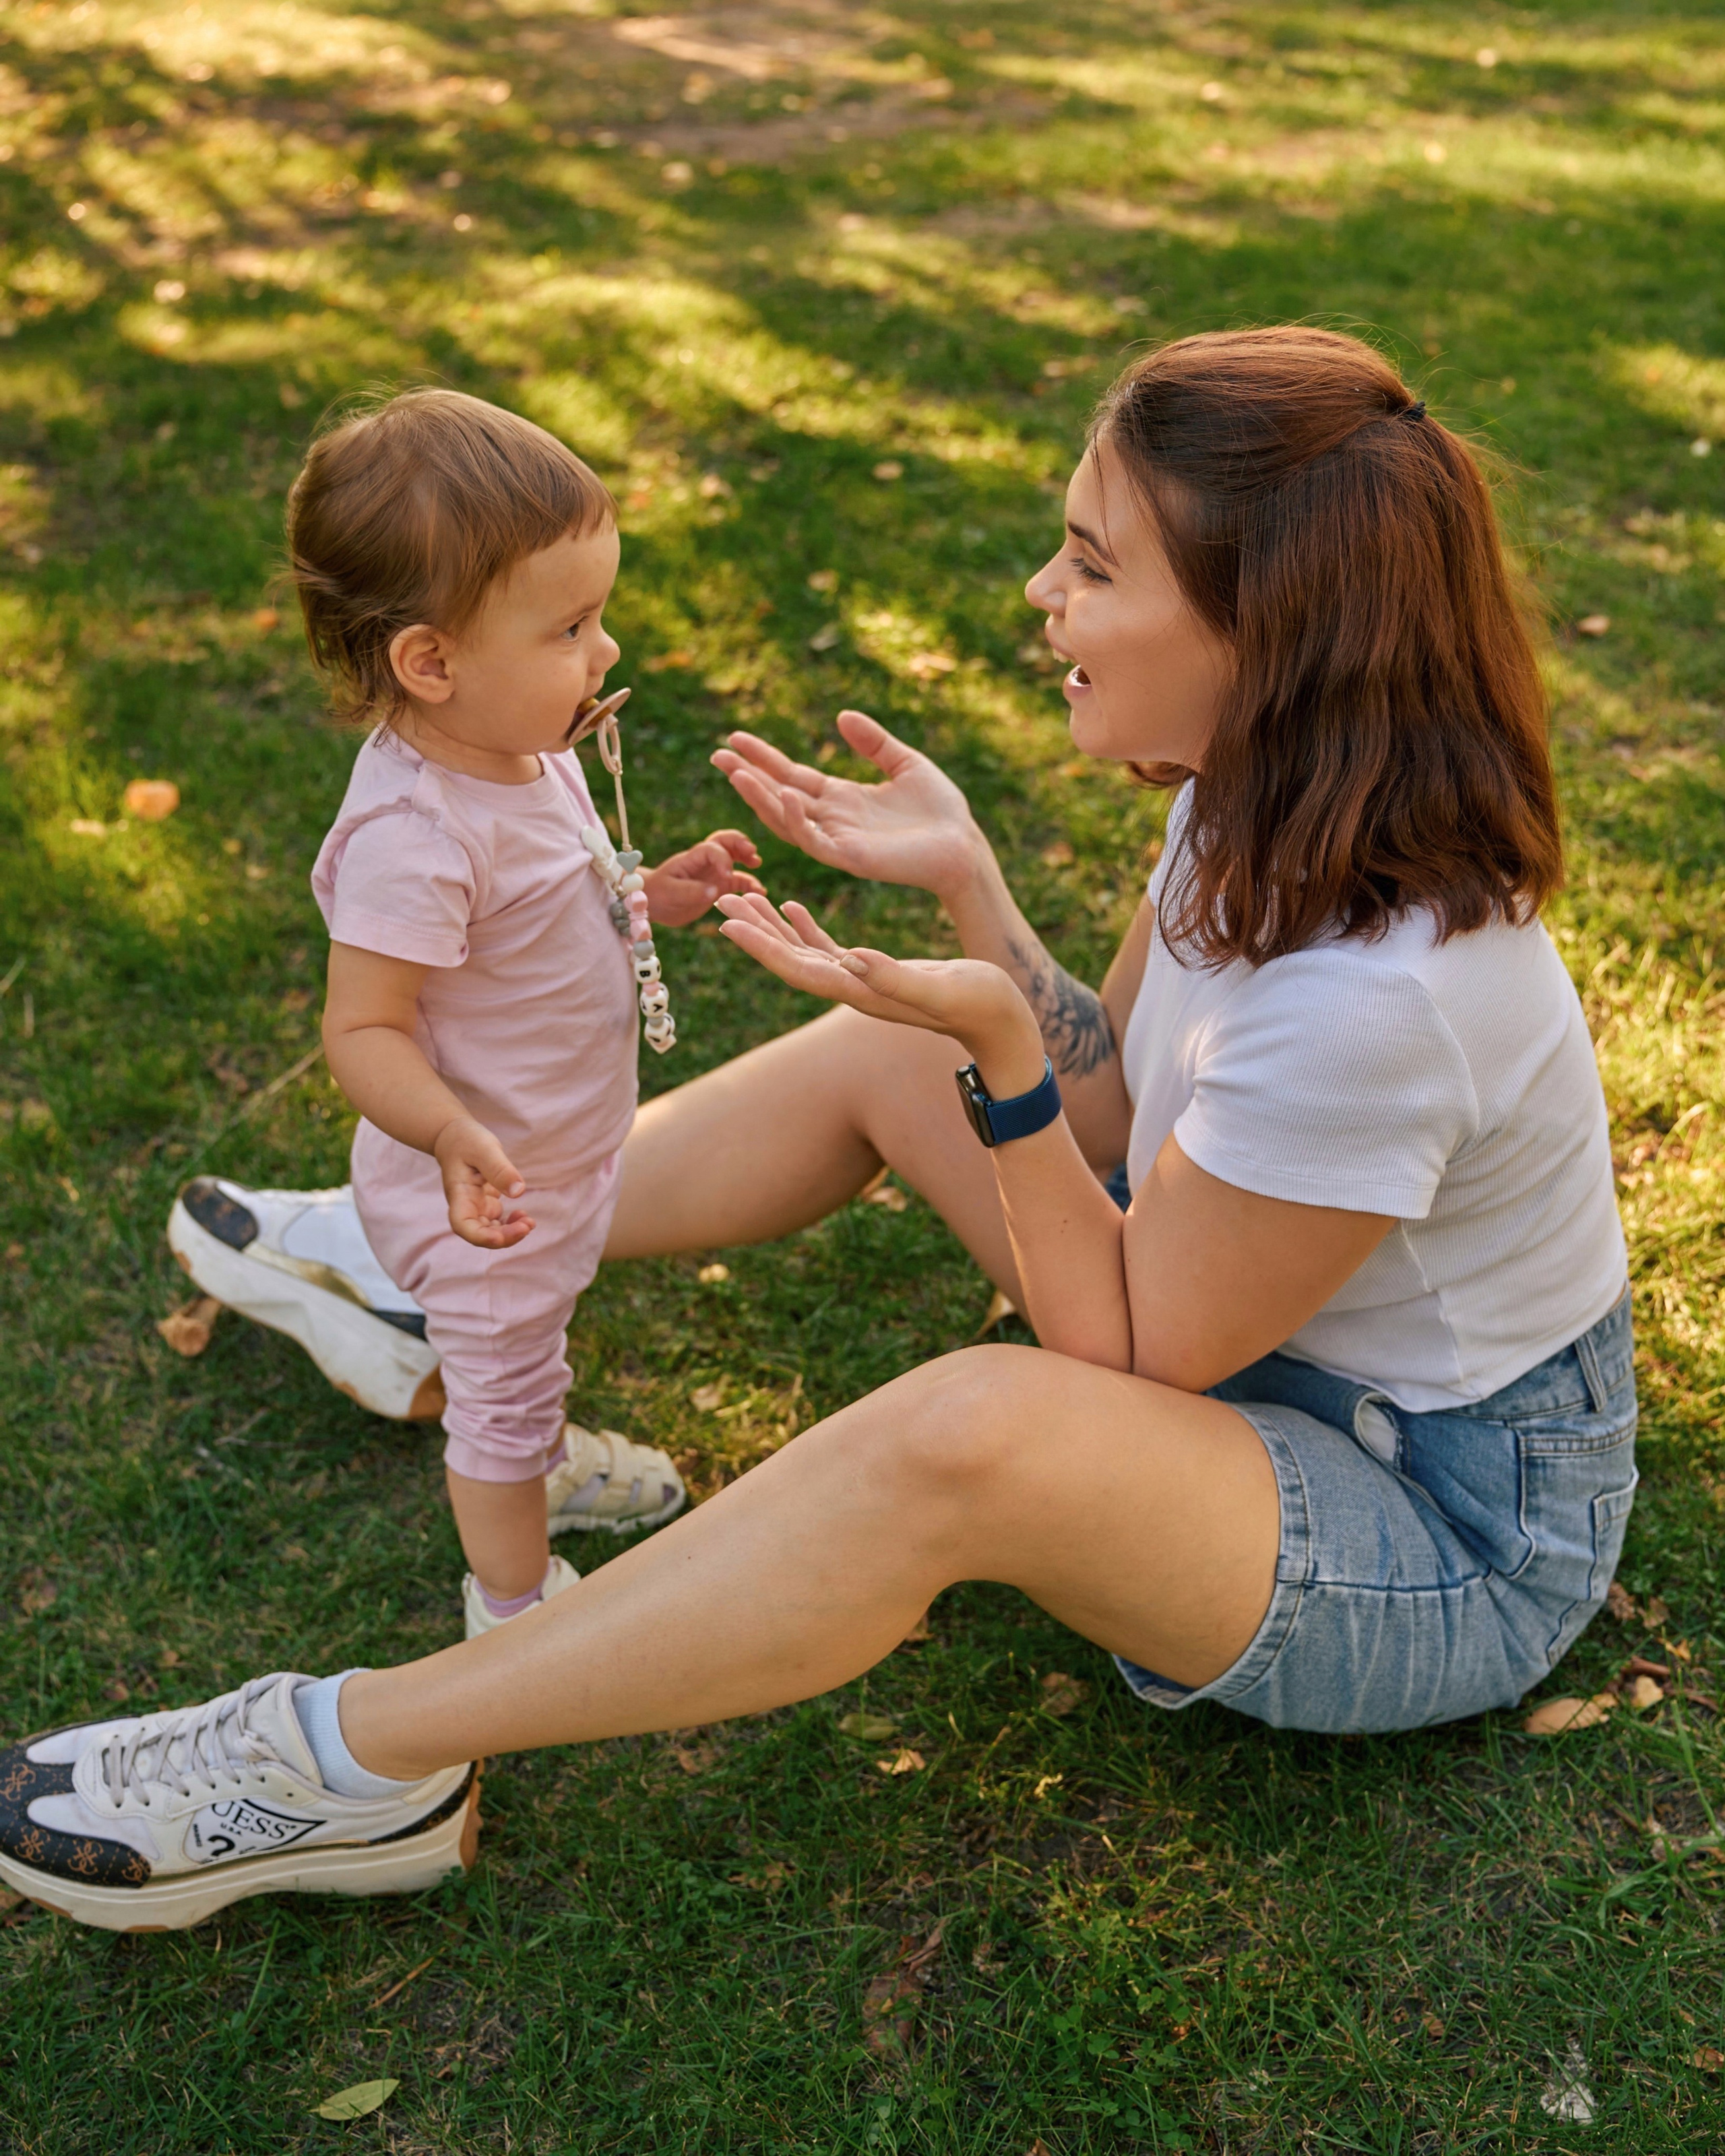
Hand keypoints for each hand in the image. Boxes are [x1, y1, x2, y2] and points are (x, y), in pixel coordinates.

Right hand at [433, 1115, 534, 1248]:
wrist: (455, 1138)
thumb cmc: (465, 1141)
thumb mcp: (484, 1148)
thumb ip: (500, 1169)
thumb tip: (518, 1192)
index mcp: (459, 1194)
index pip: (462, 1225)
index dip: (480, 1237)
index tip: (499, 1238)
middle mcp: (465, 1206)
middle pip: (480, 1234)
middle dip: (504, 1237)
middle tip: (527, 1226)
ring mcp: (475, 1207)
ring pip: (491, 1232)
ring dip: (510, 1233)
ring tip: (530, 1223)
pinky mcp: (486, 1205)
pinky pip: (498, 1224)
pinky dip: (512, 1225)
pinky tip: (524, 1217)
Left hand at [642, 831, 764, 926]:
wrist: (652, 903)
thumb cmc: (657, 894)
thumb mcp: (670, 893)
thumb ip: (691, 891)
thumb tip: (715, 891)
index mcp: (692, 857)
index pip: (713, 849)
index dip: (723, 860)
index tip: (726, 876)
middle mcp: (705, 861)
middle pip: (726, 842)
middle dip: (740, 843)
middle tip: (752, 851)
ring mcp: (713, 872)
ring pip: (735, 859)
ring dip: (747, 859)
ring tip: (757, 864)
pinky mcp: (719, 886)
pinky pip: (738, 881)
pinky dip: (749, 884)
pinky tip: (760, 892)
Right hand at [712, 711, 985, 901]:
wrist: (964, 846)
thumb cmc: (941, 811)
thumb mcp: (905, 763)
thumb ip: (873, 742)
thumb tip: (841, 717)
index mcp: (843, 799)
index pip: (793, 777)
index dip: (764, 759)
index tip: (736, 739)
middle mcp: (833, 821)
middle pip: (779, 796)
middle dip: (748, 776)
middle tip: (716, 754)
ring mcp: (838, 840)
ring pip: (787, 820)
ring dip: (761, 797)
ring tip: (736, 772)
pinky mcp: (850, 857)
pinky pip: (813, 840)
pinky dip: (795, 818)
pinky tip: (784, 793)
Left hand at [714, 893, 1045, 1093]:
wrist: (1003, 1026)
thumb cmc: (982, 1006)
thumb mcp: (941, 987)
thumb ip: (896, 976)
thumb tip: (851, 957)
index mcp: (862, 991)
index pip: (798, 969)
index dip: (761, 946)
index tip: (727, 921)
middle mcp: (853, 988)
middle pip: (789, 959)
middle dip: (753, 930)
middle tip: (720, 897)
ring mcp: (862, 981)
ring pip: (802, 951)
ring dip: (770, 926)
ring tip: (741, 897)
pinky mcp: (875, 971)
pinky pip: (828, 947)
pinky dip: (805, 926)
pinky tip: (791, 905)